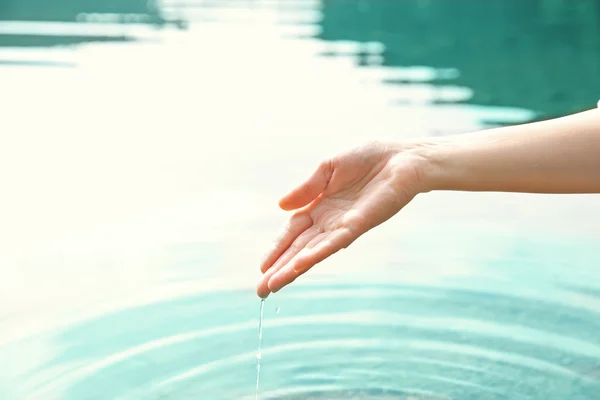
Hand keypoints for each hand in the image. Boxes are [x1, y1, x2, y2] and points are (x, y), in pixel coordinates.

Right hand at [257, 141, 426, 297]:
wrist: (403, 157)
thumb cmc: (370, 158)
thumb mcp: (329, 167)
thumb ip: (306, 188)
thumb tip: (280, 206)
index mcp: (320, 206)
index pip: (292, 231)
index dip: (276, 248)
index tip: (262, 267)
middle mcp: (329, 221)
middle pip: (298, 248)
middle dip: (279, 269)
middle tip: (261, 291)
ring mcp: (342, 226)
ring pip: (311, 252)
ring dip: (291, 269)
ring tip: (272, 286)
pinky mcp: (357, 225)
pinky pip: (332, 243)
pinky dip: (314, 255)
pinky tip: (297, 266)